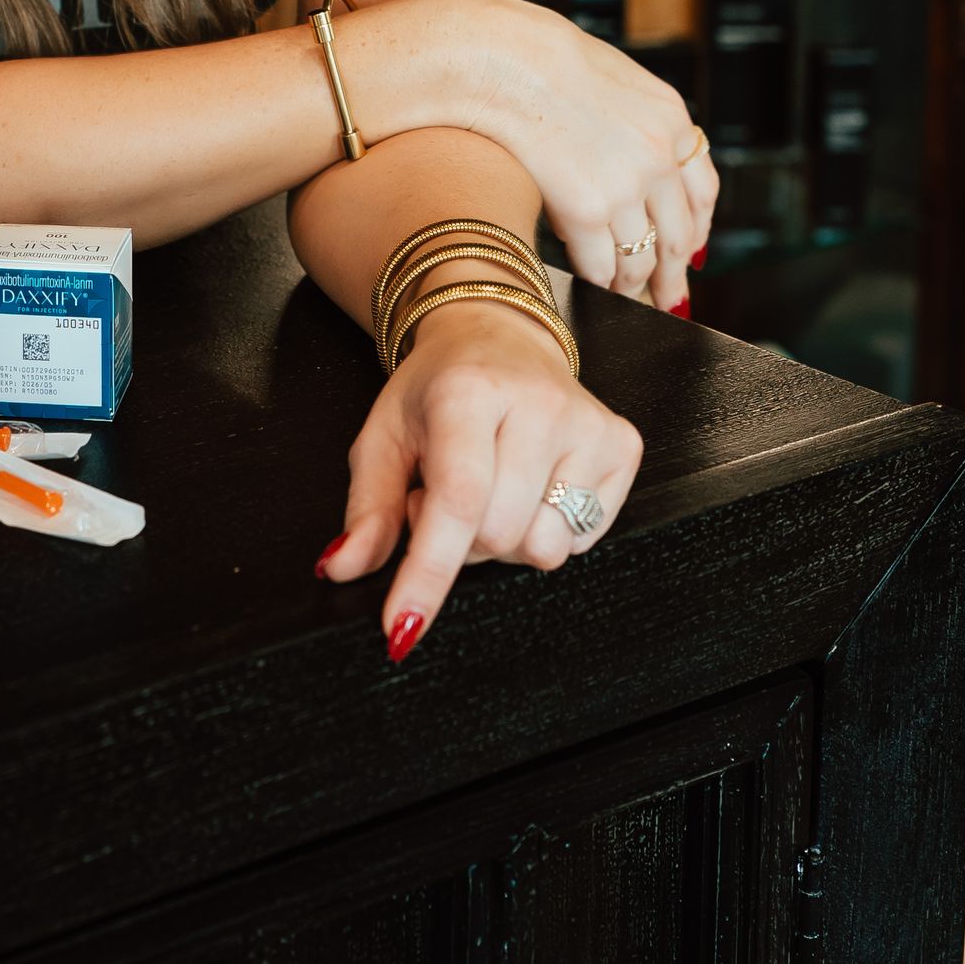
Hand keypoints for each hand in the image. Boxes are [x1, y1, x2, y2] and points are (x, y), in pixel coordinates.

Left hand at [313, 300, 644, 653]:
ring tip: (491, 489)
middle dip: (462, 541)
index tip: (403, 629)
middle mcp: (539, 403)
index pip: (456, 501)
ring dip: (507, 540)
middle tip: (448, 495)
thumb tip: (340, 568)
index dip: (428, 573)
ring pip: (544, 547)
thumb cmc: (437, 390)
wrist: (497, 334)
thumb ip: (366, 510)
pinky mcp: (624, 444)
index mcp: (468, 391)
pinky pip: (584, 540)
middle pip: (498, 536)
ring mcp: (589, 423)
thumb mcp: (384, 437)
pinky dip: (548, 530)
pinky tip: (532, 486)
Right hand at [366, 0, 717, 309]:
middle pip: (678, 234)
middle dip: (674, 274)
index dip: (698, 229)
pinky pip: (601, 265)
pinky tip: (591, 287)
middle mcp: (659, 157)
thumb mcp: (611, 79)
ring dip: (632, 283)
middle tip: (671, 298)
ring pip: (640, 258)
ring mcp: (625, 186)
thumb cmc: (537, 59)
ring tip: (623, 296)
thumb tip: (631, 161)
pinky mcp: (586, 210)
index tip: (692, 252)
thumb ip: (634, 121)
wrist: (500, 57)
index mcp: (672, 119)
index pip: (703, 191)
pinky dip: (598, 281)